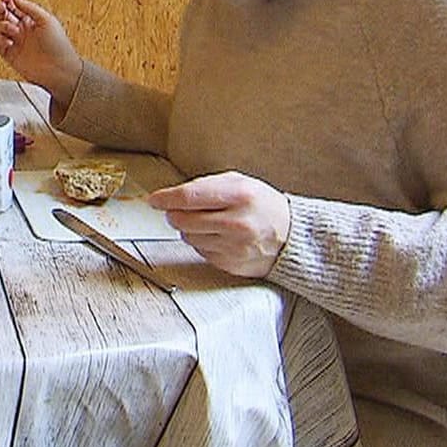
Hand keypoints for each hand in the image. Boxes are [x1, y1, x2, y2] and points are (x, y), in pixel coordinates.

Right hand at [0, 0, 82, 106]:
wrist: (59, 69)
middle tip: (0, 7)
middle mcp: (22, 30)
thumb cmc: (58, 46)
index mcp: (32, 20)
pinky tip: (8, 42)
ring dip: (3, 26)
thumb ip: (29, 8)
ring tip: (14, 31)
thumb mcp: (46, 20)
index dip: (8, 0)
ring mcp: (15, 42)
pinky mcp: (9, 54)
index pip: (15, 7)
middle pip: (4, 15)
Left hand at [147, 170, 291, 277]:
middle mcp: (237, 222)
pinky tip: (218, 236)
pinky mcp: (231, 263)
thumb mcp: (239, 183)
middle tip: (181, 210)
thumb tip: (170, 197)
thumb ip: (205, 187)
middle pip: (182, 220)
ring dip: (189, 229)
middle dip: (174, 214)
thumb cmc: (261, 205)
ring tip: (209, 222)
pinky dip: (202, 243)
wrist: (292, 236)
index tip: (154, 200)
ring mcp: (234, 246)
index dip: (166, 198)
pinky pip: (200, 251)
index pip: (189, 197)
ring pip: (188, 237)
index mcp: (239, 195)